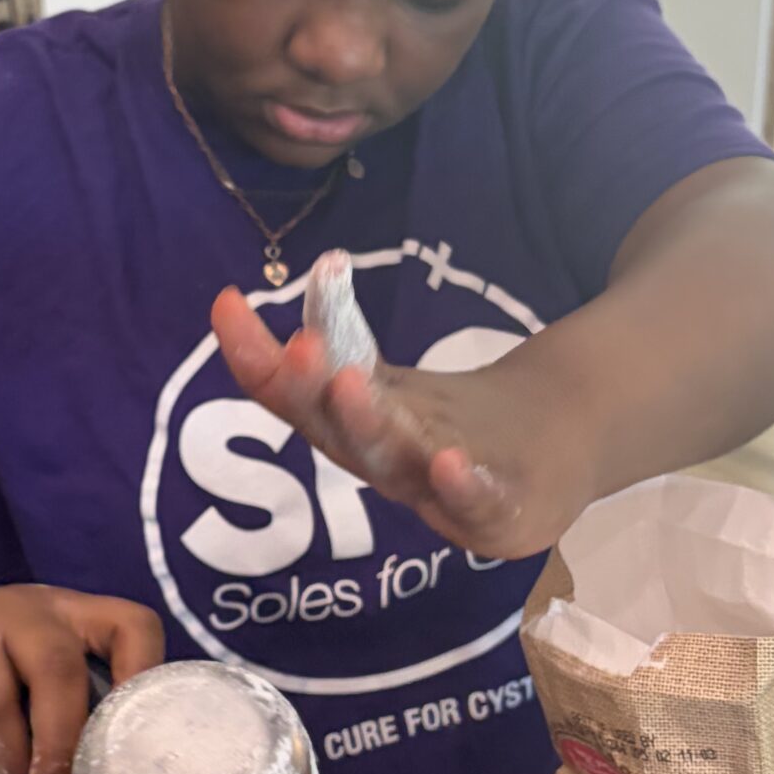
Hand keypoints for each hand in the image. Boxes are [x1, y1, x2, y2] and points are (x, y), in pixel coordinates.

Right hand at [0, 586, 162, 773]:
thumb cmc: (0, 668)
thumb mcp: (46, 667)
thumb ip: (79, 707)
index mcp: (72, 614)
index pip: (132, 627)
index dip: (143, 677)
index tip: (138, 739)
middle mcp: (23, 612)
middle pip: (54, 670)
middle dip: (58, 747)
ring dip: (2, 763)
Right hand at [212, 289, 599, 559]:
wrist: (548, 462)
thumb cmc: (451, 424)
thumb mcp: (390, 381)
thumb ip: (347, 337)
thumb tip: (323, 264)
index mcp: (348, 428)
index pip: (292, 394)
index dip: (255, 356)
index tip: (225, 303)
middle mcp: (382, 462)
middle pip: (334, 431)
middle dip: (309, 391)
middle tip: (293, 348)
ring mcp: (436, 491)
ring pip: (394, 463)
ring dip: (368, 427)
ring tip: (347, 382)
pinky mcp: (497, 510)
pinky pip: (474, 502)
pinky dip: (459, 485)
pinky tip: (451, 461)